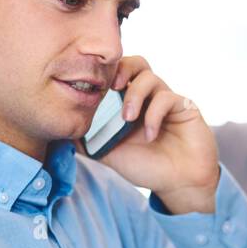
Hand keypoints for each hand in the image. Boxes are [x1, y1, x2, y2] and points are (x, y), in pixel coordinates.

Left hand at [97, 56, 219, 214]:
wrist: (179, 184)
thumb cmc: (148, 167)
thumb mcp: (110, 154)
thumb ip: (89, 141)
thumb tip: (62, 132)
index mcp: (131, 103)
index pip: (118, 74)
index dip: (106, 75)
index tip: (93, 90)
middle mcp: (150, 97)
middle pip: (136, 63)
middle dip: (121, 69)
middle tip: (111, 87)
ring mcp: (167, 101)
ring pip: (150, 77)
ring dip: (134, 95)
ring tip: (127, 119)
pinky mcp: (185, 107)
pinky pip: (168, 97)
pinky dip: (154, 115)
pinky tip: (150, 135)